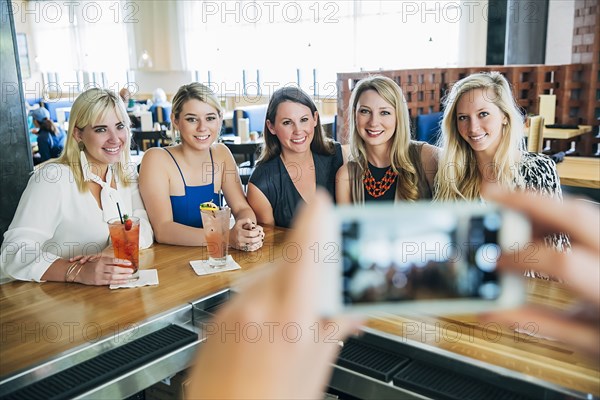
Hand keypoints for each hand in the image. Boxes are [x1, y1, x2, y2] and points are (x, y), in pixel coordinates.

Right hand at [70, 254, 134, 285]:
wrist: (77, 271)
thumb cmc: (88, 264)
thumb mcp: (97, 258)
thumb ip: (107, 260)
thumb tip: (120, 261)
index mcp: (100, 260)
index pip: (113, 260)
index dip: (122, 261)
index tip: (129, 262)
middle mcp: (99, 268)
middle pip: (114, 269)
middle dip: (124, 270)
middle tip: (131, 270)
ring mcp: (99, 275)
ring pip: (113, 276)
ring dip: (122, 276)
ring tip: (129, 276)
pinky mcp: (98, 282)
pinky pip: (110, 282)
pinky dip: (118, 282)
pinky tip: (124, 281)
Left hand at [188, 191, 360, 398]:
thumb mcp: (313, 372)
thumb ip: (332, 332)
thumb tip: (352, 310)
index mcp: (288, 317)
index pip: (305, 251)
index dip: (315, 220)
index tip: (320, 201)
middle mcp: (254, 306)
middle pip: (288, 265)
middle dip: (308, 269)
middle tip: (324, 288)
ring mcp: (231, 311)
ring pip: (267, 280)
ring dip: (286, 287)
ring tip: (294, 324)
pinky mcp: (216, 320)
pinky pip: (247, 296)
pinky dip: (264, 302)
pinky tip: (270, 331)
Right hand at [229, 217, 263, 251]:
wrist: (228, 237)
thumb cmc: (235, 229)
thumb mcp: (239, 222)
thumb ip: (245, 220)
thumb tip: (251, 222)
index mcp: (240, 232)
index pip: (250, 233)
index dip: (256, 232)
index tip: (258, 231)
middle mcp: (240, 239)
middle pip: (252, 240)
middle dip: (258, 238)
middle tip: (260, 236)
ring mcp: (240, 245)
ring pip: (251, 245)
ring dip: (257, 243)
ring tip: (260, 240)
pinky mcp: (241, 248)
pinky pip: (249, 249)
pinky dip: (255, 247)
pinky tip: (257, 244)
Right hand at [481, 185, 599, 355]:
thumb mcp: (588, 342)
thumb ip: (540, 323)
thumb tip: (493, 311)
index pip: (562, 261)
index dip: (523, 258)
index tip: (497, 262)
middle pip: (574, 215)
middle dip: (528, 202)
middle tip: (493, 197)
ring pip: (582, 210)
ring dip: (544, 205)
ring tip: (511, 210)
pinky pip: (588, 217)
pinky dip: (559, 215)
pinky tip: (539, 224)